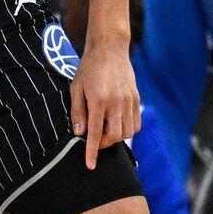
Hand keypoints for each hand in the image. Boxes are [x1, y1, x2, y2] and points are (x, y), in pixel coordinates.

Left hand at [70, 41, 140, 170]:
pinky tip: (118, 125)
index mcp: (98, 100)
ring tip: (105, 131)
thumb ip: (78, 112)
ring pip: (127, 132)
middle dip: (103, 144)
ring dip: (116, 138)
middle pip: (114, 136)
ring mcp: (129, 101)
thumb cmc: (89, 68)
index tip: (90, 165)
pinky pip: (136, 123)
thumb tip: (79, 134)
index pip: (95, 133)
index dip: (92, 152)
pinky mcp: (136, 99)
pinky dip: (128, 130)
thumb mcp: (76, 88)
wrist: (110, 49)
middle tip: (94, 140)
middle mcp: (116, 102)